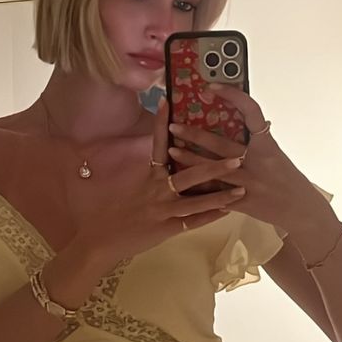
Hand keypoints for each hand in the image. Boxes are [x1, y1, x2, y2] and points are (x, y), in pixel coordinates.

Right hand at [74, 97, 247, 273]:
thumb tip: (119, 150)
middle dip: (213, 166)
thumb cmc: (104, 212)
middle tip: (236, 157)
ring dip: (220, 195)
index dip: (161, 123)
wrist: (99, 240)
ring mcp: (163, 211)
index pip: (157, 145)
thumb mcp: (117, 185)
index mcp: (146, 176)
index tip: (168, 102)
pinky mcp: (166, 229)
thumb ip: (126, 170)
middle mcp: (156, 190)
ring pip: (196, 201)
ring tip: (242, 189)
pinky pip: (192, 222)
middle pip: (188, 175)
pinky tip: (227, 212)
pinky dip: (209, 216)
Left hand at [167, 85, 329, 235]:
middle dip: (195, 135)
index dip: (232, 96)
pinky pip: (218, 195)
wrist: (301, 209)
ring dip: (190, 159)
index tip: (212, 86)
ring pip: (214, 170)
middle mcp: (259, 162)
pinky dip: (200, 188)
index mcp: (268, 145)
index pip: (251, 112)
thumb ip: (259, 139)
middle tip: (173, 125)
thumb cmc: (288, 178)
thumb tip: (246, 119)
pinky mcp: (244, 204)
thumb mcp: (276, 154)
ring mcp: (250, 184)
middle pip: (222, 144)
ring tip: (171, 150)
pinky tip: (183, 182)